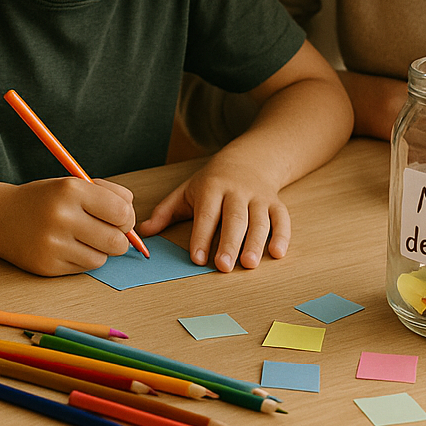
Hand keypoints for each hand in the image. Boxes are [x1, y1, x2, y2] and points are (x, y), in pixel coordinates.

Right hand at [0, 178, 135, 275]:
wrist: (0, 217)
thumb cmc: (46, 199)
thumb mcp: (73, 184)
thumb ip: (109, 194)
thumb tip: (132, 217)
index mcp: (71, 190)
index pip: (122, 212)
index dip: (127, 218)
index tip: (120, 218)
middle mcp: (61, 216)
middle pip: (116, 241)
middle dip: (119, 239)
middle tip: (108, 232)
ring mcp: (53, 243)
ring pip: (102, 258)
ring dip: (100, 251)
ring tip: (84, 239)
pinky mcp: (47, 265)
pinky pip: (84, 269)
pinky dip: (83, 260)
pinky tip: (69, 247)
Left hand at [137, 154, 289, 271]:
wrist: (249, 159)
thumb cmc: (212, 182)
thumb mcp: (186, 191)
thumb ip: (165, 212)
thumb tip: (143, 231)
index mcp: (212, 187)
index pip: (206, 213)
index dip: (201, 235)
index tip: (197, 258)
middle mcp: (237, 191)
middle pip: (234, 217)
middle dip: (229, 242)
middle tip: (224, 266)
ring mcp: (259, 197)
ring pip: (259, 220)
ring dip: (255, 242)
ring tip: (249, 264)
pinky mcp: (276, 203)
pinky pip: (282, 218)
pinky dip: (282, 235)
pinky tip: (277, 253)